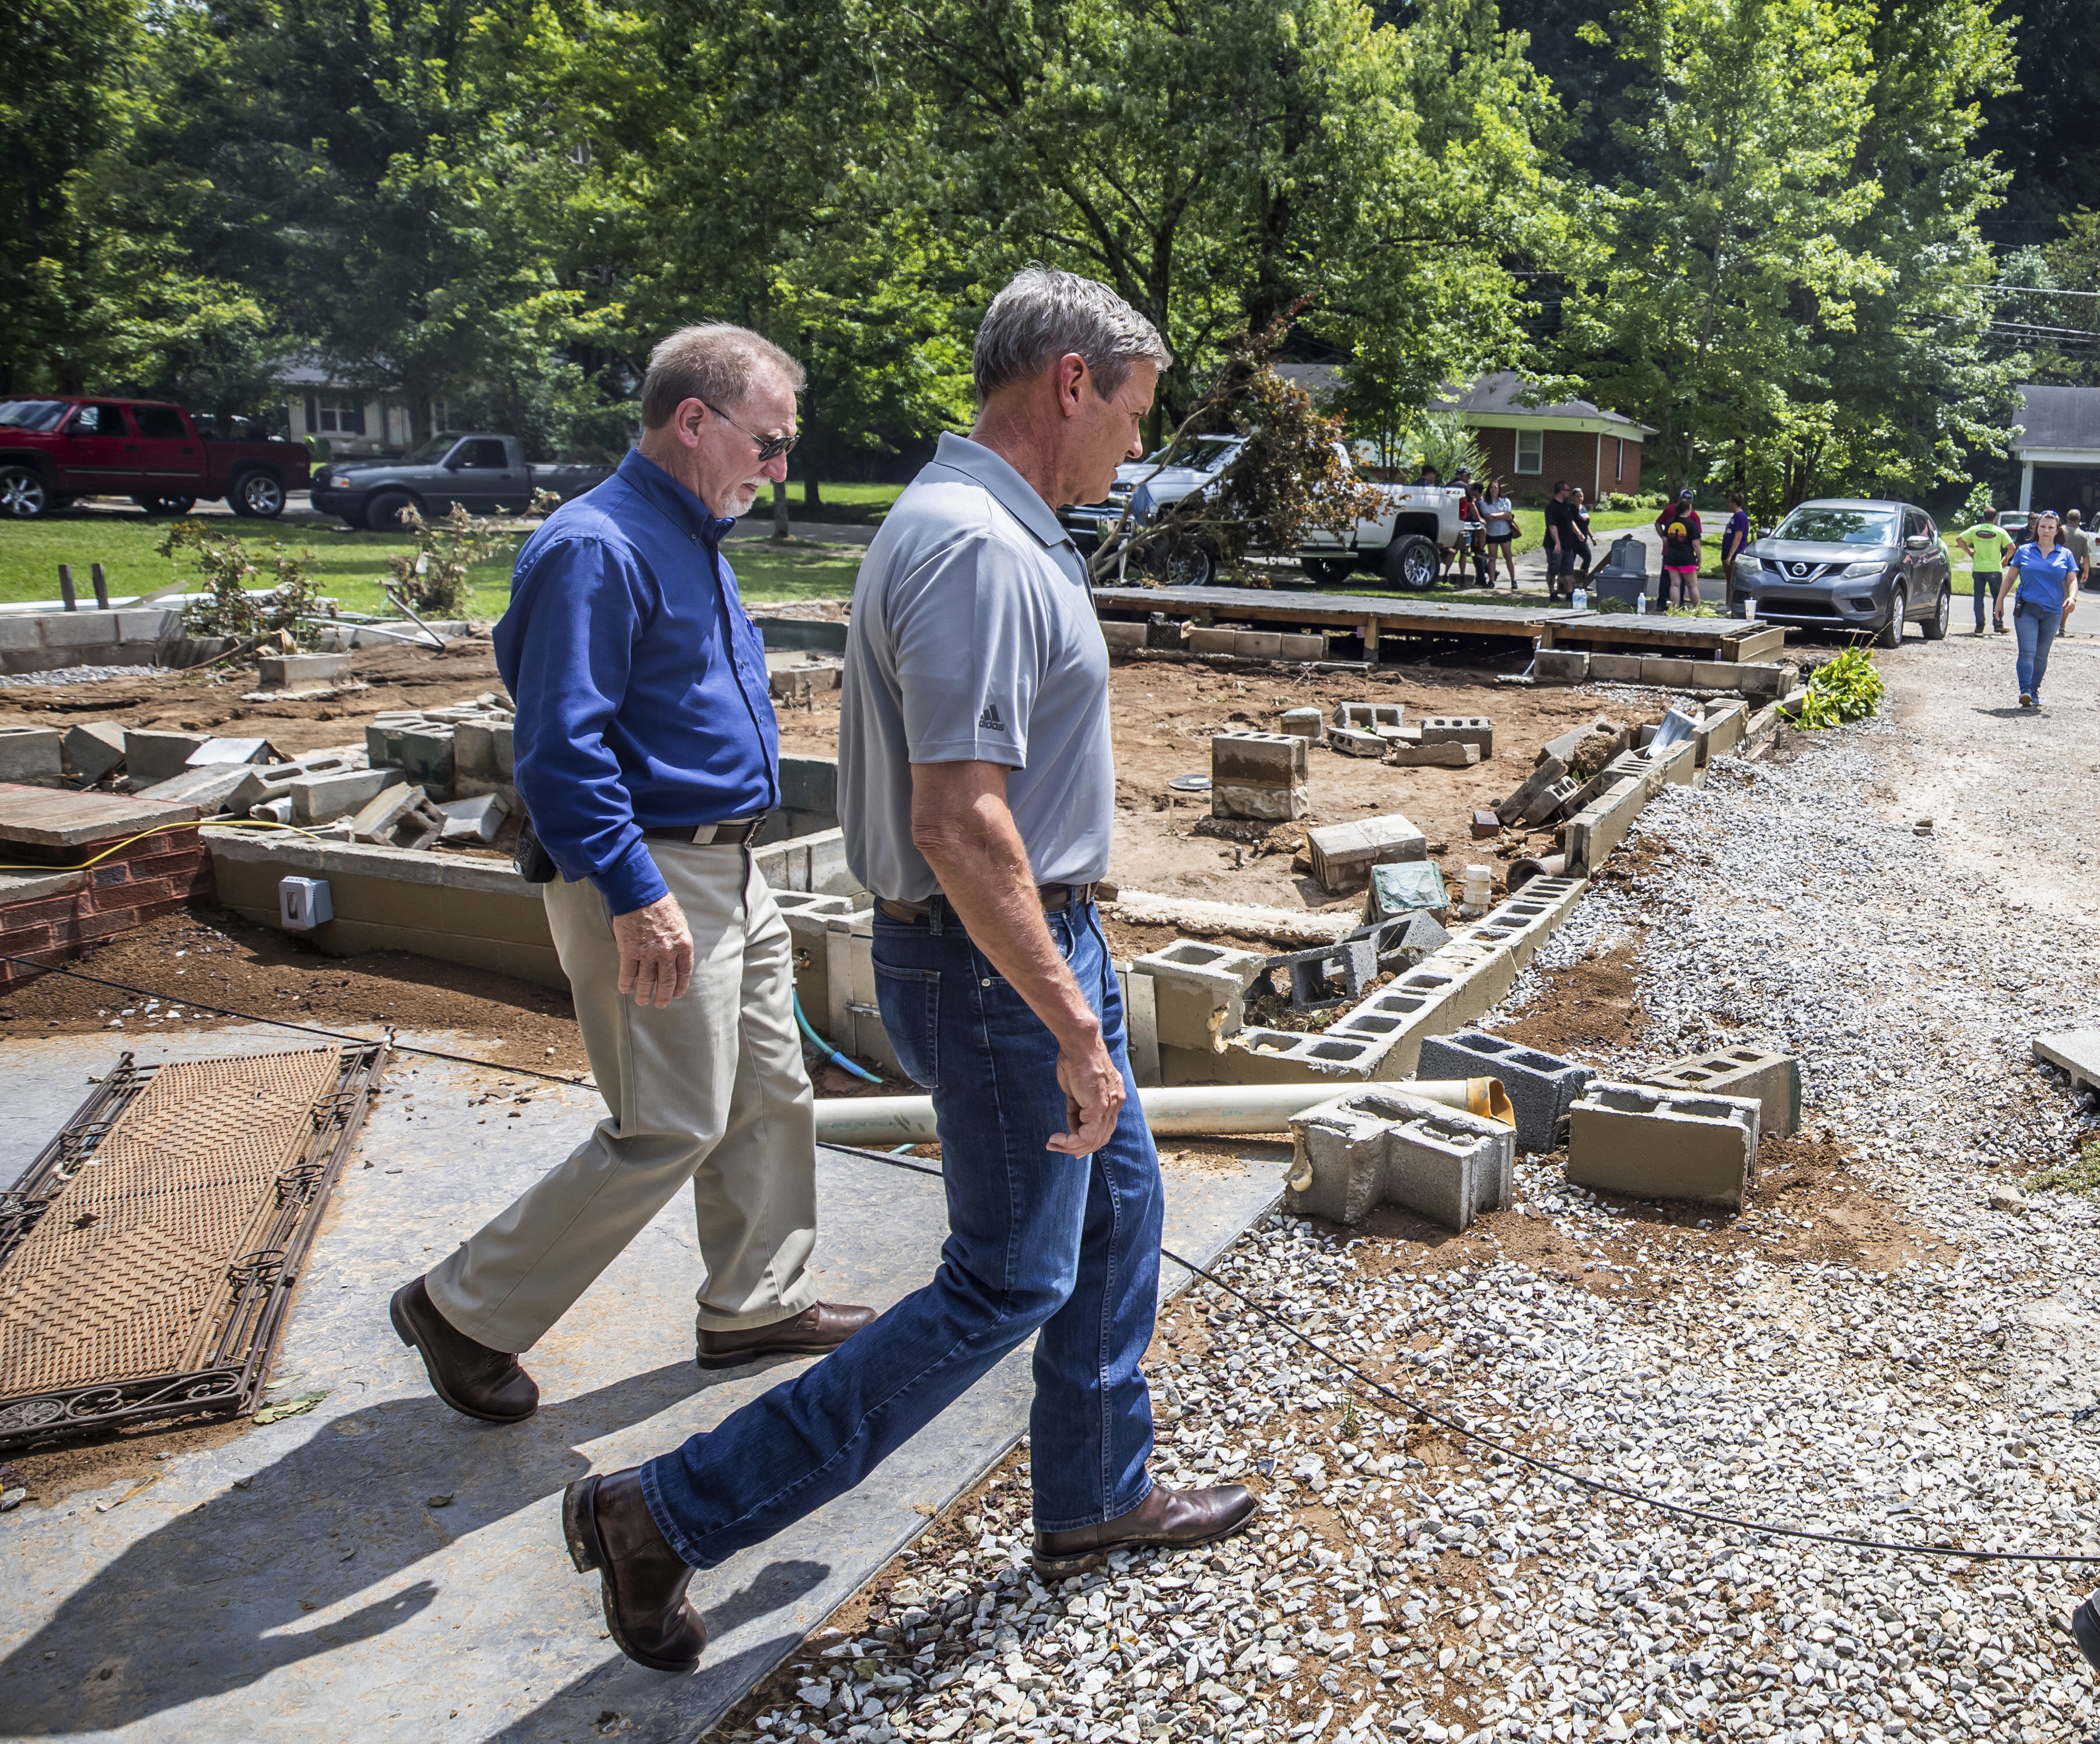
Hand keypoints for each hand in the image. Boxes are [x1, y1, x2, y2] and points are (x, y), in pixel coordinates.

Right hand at [612, 893, 692, 1007]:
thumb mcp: (680, 923)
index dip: (680, 986)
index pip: (684, 973)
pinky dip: (627, 983)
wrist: (641, 895)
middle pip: (666, 981)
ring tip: (643, 1001)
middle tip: (660, 1004)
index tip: (677, 994)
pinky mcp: (630, 951)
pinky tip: (626, 989)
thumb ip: (679, 942)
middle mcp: (667, 952)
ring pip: (647, 981)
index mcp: (683, 945)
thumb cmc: (661, 906)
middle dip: (663, 996)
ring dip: (644, 993)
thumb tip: (678, 957)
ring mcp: (648, 953)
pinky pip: (628, 972)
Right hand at [1047, 1024, 1125, 1156]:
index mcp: (1114, 1097)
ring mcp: (1110, 1106)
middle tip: (1057, 1147)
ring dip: (1071, 1147)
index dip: (1087, 1139)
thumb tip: (1073, 1128)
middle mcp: (1116, 1103)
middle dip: (1078, 1148)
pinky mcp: (1099, 1107)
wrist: (1079, 1043)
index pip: (1104, 1128)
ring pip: (1094, 1140)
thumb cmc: (1076, 1060)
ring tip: (1054, 1144)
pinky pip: (1088, 1135)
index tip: (1067, 1141)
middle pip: (1101, 1138)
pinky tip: (1058, 1139)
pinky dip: (1071, 1142)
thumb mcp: (1076, 1090)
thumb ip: (1077, 1109)